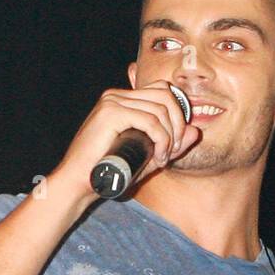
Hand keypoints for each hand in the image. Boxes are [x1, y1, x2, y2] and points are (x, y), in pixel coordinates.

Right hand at [46, 81, 201, 206]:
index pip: (162, 91)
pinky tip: (157, 157)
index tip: (175, 144)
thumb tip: (195, 131)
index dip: (177, 115)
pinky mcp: (111, 113)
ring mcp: (112, 102)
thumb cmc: (110, 171)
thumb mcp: (147, 155)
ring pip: (160, 109)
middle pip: (165, 95)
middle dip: (177, 124)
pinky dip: (161, 140)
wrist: (79, 183)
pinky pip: (150, 121)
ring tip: (162, 158)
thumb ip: (171, 143)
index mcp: (122, 100)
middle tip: (171, 152)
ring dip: (169, 137)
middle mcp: (116, 96)